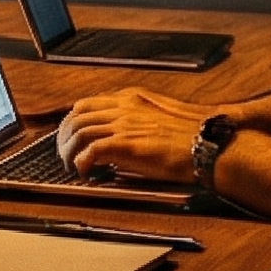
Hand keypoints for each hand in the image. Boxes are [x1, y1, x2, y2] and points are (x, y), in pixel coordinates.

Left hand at [59, 88, 216, 182]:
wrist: (207, 146)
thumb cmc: (189, 136)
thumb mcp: (157, 117)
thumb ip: (134, 120)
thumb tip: (118, 137)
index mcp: (130, 98)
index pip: (87, 104)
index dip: (72, 121)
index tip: (69, 136)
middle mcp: (123, 107)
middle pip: (77, 116)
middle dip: (65, 136)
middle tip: (64, 153)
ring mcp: (124, 124)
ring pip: (80, 132)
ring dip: (69, 150)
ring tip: (70, 165)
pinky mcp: (127, 144)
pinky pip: (92, 150)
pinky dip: (82, 161)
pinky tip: (84, 171)